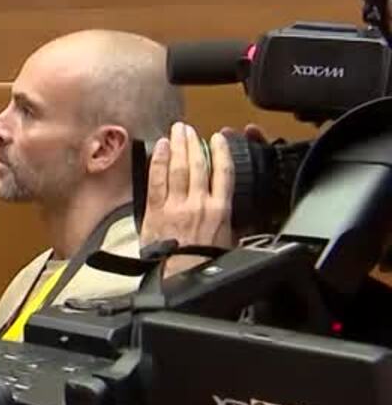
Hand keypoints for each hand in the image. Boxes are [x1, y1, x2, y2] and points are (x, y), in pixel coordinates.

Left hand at [140, 123, 237, 275]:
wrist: (181, 276)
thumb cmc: (204, 263)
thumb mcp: (231, 241)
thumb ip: (237, 222)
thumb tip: (247, 214)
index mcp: (221, 209)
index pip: (224, 172)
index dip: (221, 151)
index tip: (218, 138)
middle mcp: (199, 203)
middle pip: (198, 164)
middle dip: (193, 142)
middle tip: (188, 128)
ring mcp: (176, 205)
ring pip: (179, 168)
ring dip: (178, 146)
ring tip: (176, 131)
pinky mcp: (156, 211)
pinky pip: (156, 180)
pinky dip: (159, 161)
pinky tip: (160, 148)